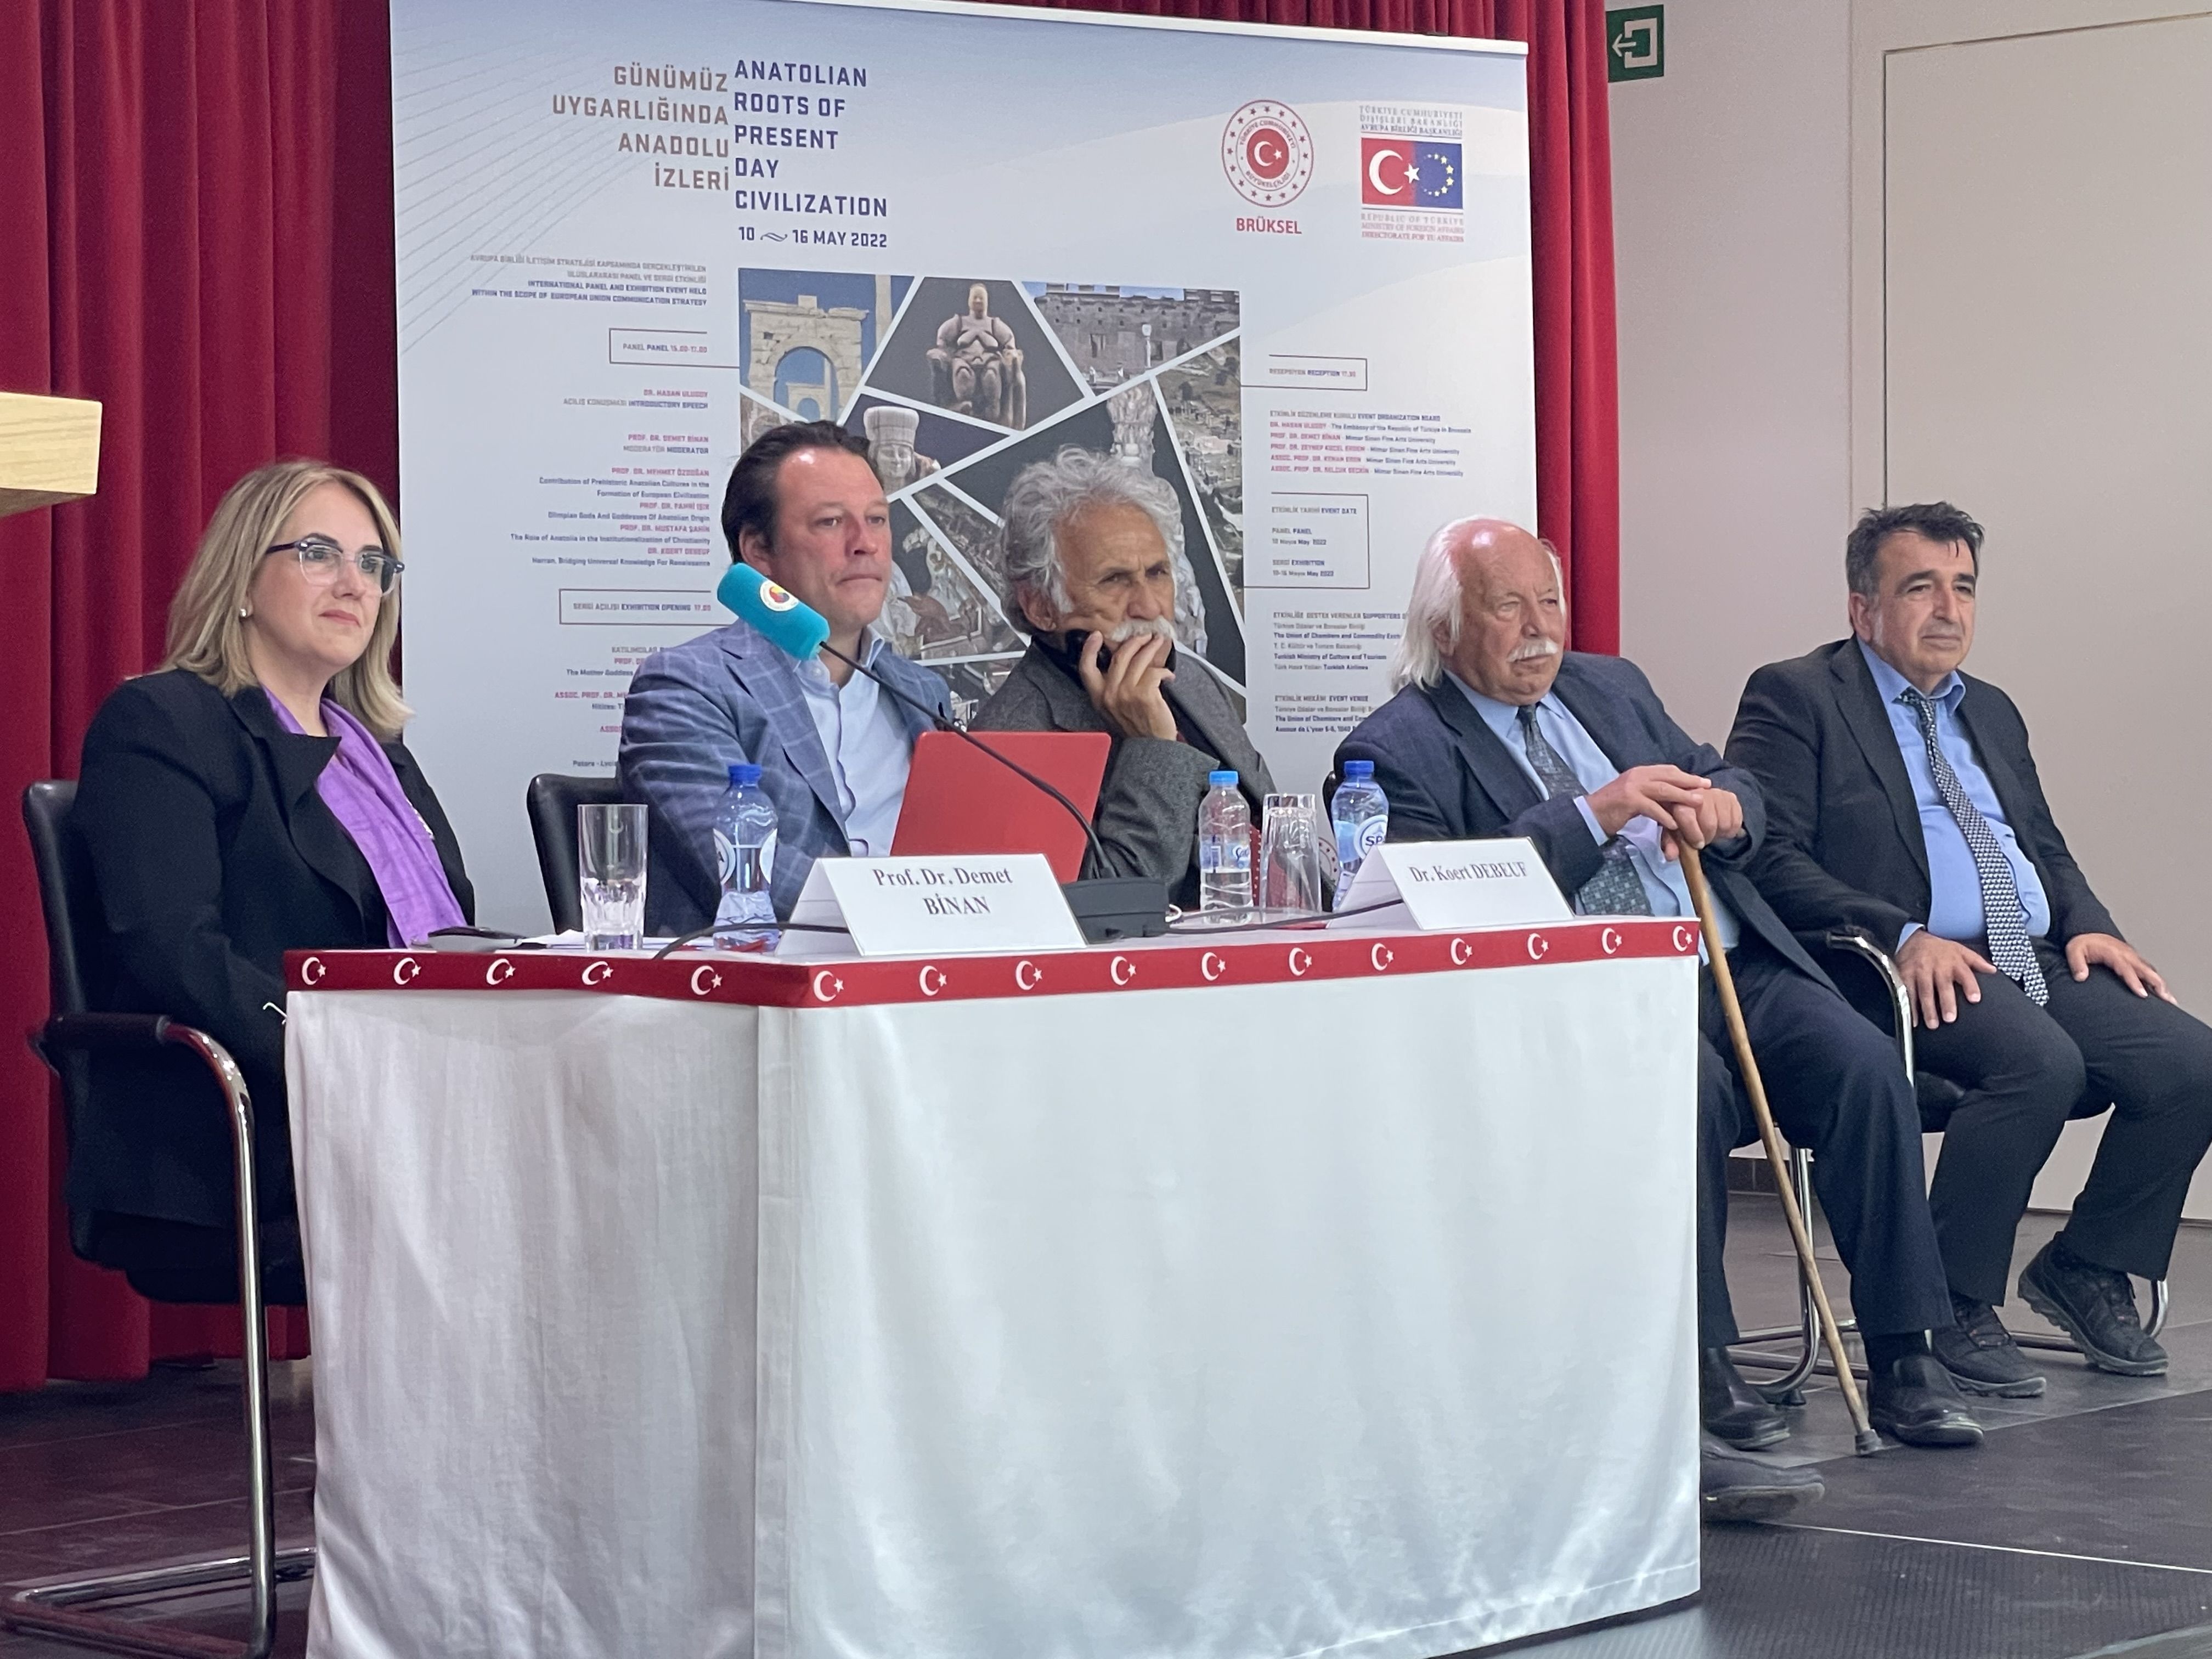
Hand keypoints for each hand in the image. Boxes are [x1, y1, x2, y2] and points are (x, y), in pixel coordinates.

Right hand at [1077, 631, 1176, 741]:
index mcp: (1099, 697)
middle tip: (1145, 637)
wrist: (1152, 748)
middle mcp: (1109, 695)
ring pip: (1139, 660)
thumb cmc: (1137, 729)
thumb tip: (1125, 661)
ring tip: (1158, 644)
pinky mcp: (1144, 695)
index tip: (1096, 635)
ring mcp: (1126, 694)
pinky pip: (1154, 672)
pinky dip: (1164, 671)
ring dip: (1151, 648)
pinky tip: (1168, 675)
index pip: (1086, 668)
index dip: (1088, 649)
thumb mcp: (1114, 710)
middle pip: (1119, 656)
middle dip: (1135, 641)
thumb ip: (1112, 689)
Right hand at [1584, 765, 1716, 858]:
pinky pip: (1652, 808)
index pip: (1667, 770)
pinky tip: (1674, 824)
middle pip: (1669, 776)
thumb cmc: (1613, 808)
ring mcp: (1632, 787)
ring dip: (1683, 797)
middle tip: (1706, 787)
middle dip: (1690, 782)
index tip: (1701, 781)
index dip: (1685, 775)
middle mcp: (1637, 776)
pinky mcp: (1628, 801)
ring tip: (1698, 803)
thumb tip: (1672, 797)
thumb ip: (1651, 792)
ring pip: (1664, 790)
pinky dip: (1665, 816)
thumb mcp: (1634, 794)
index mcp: (1639, 772)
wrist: (1590, 815)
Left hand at [1676, 786, 1743, 855]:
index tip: (1698, 844)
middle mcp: (1699, 793)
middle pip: (1710, 824)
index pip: (1687, 816)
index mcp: (1679, 800)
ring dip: (1719, 834)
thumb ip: (1670, 844)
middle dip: (1707, 837)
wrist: (1695, 803)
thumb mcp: (1672, 831)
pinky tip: (1721, 827)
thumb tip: (1671, 856)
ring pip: (1725, 824)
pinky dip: (1730, 830)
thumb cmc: (1682, 819)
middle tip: (1703, 838)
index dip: (1693, 834)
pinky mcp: (1731, 797)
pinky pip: (1736, 821)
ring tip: (1711, 831)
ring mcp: (1717, 794)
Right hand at [1897, 929, 1995, 1027]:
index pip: (1965, 975)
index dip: (1970, 987)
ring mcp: (1921, 971)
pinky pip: (1908, 993)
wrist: (1912, 938)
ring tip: (1933, 1024)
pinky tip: (1913, 1020)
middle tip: (1950, 1018)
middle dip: (1946, 1002)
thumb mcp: (1960, 950)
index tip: (1975, 999)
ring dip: (1928, 1009)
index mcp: (1954, 962)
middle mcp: (1938, 967)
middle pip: (1943, 986)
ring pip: (1925, 992)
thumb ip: (1977, 961)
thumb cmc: (1940, 948)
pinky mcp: (1906, 975)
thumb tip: (1993, 970)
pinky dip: (1910, 1007)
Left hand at [2065, 932, 2175, 1001]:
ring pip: (2151, 971)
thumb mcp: (2074, 951)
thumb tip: (2081, 977)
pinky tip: (2163, 993)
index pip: (2127, 969)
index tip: (2143, 994)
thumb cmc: (2082, 944)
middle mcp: (2127, 955)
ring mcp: (2133, 957)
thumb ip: (2077, 964)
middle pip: (2147, 970)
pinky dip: (2157, 982)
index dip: (2135, 982)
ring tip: (2171, 1001)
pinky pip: (2149, 971)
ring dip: (2162, 985)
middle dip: (2158, 984)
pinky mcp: (2134, 961)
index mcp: (2114, 953)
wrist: (2089, 934)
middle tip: (2167, 999)